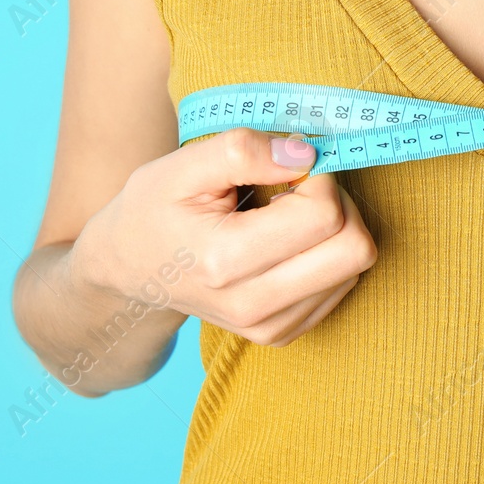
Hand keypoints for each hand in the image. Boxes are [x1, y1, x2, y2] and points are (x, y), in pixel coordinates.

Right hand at [72, 129, 377, 346]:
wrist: (128, 270)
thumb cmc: (153, 209)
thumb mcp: (179, 165)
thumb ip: (242, 150)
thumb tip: (305, 154)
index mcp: (224, 262)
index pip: (324, 215)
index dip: (318, 175)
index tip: (287, 165)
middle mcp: (252, 306)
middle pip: (355, 250)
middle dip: (340, 203)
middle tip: (299, 188)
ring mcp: (269, 327)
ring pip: (356, 266)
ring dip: (334, 228)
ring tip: (284, 215)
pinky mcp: (282, 333)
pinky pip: (344, 284)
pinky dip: (326, 253)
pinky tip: (285, 242)